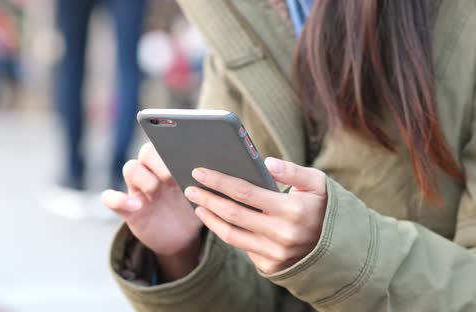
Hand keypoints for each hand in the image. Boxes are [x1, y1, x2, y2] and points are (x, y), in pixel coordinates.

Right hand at [102, 143, 202, 280]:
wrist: (183, 236)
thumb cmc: (198, 207)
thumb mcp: (209, 193)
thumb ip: (214, 177)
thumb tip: (230, 161)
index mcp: (174, 162)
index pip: (166, 140)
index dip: (172, 143)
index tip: (184, 153)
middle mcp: (154, 170)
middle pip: (147, 152)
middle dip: (159, 160)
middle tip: (172, 175)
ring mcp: (139, 188)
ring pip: (130, 168)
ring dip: (143, 178)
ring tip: (155, 192)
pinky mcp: (128, 208)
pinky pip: (111, 198)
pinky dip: (116, 198)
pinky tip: (134, 205)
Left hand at [184, 157, 326, 273]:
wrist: (341, 250)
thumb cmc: (325, 208)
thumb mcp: (318, 184)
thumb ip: (293, 171)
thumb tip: (266, 162)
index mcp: (292, 209)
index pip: (245, 192)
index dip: (218, 181)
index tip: (199, 171)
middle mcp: (282, 234)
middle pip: (232, 213)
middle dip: (206, 199)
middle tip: (190, 188)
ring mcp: (275, 253)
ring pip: (231, 234)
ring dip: (210, 219)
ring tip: (198, 205)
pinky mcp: (271, 266)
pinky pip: (242, 247)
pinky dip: (226, 232)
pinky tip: (216, 220)